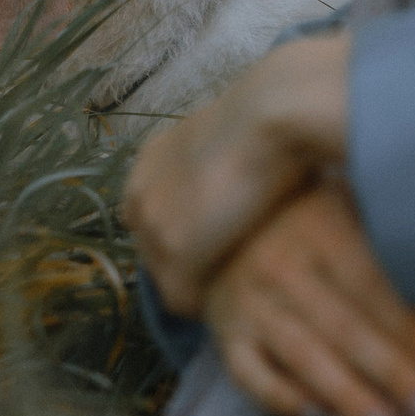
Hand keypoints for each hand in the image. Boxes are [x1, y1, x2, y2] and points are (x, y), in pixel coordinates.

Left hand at [124, 33, 351, 314]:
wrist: (274, 111)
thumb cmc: (274, 117)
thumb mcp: (231, 140)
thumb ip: (219, 168)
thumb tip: (242, 189)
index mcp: (152, 162)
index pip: (155, 218)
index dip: (191, 238)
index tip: (223, 246)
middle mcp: (140, 193)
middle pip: (156, 253)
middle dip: (191, 266)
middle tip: (235, 268)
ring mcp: (153, 224)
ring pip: (169, 280)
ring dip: (203, 284)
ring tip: (243, 281)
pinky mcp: (175, 251)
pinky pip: (184, 301)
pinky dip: (212, 304)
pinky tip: (244, 291)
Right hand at [204, 180, 414, 415]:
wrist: (223, 215)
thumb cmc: (304, 215)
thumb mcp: (346, 207)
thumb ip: (385, 247)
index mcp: (320, 231)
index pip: (374, 289)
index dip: (413, 332)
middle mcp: (282, 268)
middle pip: (345, 328)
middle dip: (394, 375)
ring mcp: (249, 303)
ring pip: (303, 356)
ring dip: (349, 397)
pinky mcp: (225, 333)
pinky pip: (250, 373)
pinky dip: (280, 397)